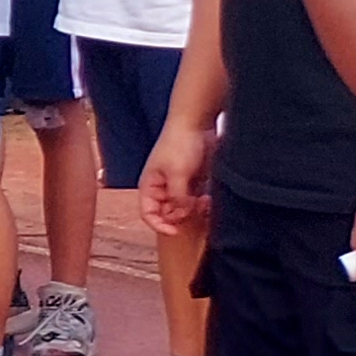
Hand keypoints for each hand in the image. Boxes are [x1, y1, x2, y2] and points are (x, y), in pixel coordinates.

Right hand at [140, 116, 212, 233]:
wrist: (195, 124)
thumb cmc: (179, 145)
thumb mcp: (177, 173)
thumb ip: (178, 197)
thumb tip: (182, 214)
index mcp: (150, 186)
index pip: (148, 213)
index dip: (159, 225)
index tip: (175, 231)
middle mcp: (162, 188)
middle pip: (167, 214)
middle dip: (180, 216)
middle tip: (194, 209)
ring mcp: (178, 186)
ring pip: (183, 209)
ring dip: (193, 210)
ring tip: (204, 202)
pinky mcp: (193, 182)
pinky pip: (195, 201)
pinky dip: (202, 204)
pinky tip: (208, 198)